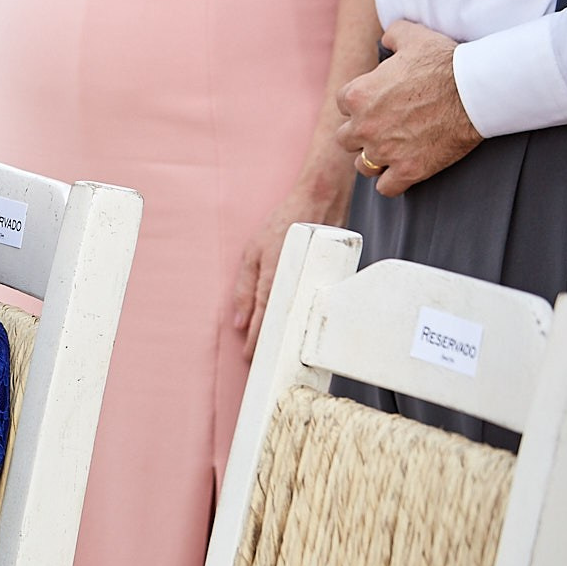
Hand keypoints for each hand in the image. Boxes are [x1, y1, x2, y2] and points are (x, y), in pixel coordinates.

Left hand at [229, 178, 351, 350]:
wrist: (320, 201)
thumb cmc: (283, 225)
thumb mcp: (251, 251)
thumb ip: (244, 287)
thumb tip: (239, 322)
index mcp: (273, 275)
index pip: (262, 317)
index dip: (255, 340)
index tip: (249, 357)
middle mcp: (295, 282)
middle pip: (282, 323)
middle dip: (271, 344)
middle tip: (262, 364)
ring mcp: (313, 281)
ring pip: (298, 318)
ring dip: (288, 336)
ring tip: (278, 354)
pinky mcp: (328, 280)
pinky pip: (313, 305)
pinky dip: (304, 319)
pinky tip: (300, 331)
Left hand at [334, 20, 482, 196]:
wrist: (476, 90)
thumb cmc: (445, 62)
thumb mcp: (413, 35)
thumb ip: (392, 34)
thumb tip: (387, 37)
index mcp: (358, 95)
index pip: (342, 105)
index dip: (359, 104)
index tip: (376, 104)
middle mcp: (364, 126)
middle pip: (346, 138)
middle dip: (361, 134)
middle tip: (383, 128)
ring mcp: (385, 151)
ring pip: (362, 165)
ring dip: (373, 160)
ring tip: (391, 152)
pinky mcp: (408, 170)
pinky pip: (386, 188)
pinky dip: (392, 182)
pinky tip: (403, 172)